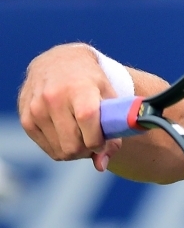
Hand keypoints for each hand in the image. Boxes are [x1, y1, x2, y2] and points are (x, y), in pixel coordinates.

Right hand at [18, 44, 121, 171]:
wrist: (59, 62)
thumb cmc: (90, 80)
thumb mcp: (109, 95)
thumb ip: (113, 128)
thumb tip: (102, 165)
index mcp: (79, 87)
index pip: (87, 119)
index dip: (98, 139)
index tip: (104, 141)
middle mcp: (54, 98)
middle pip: (72, 144)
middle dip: (88, 150)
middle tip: (95, 141)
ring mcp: (36, 109)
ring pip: (60, 151)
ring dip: (75, 151)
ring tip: (83, 136)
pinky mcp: (26, 119)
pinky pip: (47, 149)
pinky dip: (61, 148)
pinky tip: (69, 134)